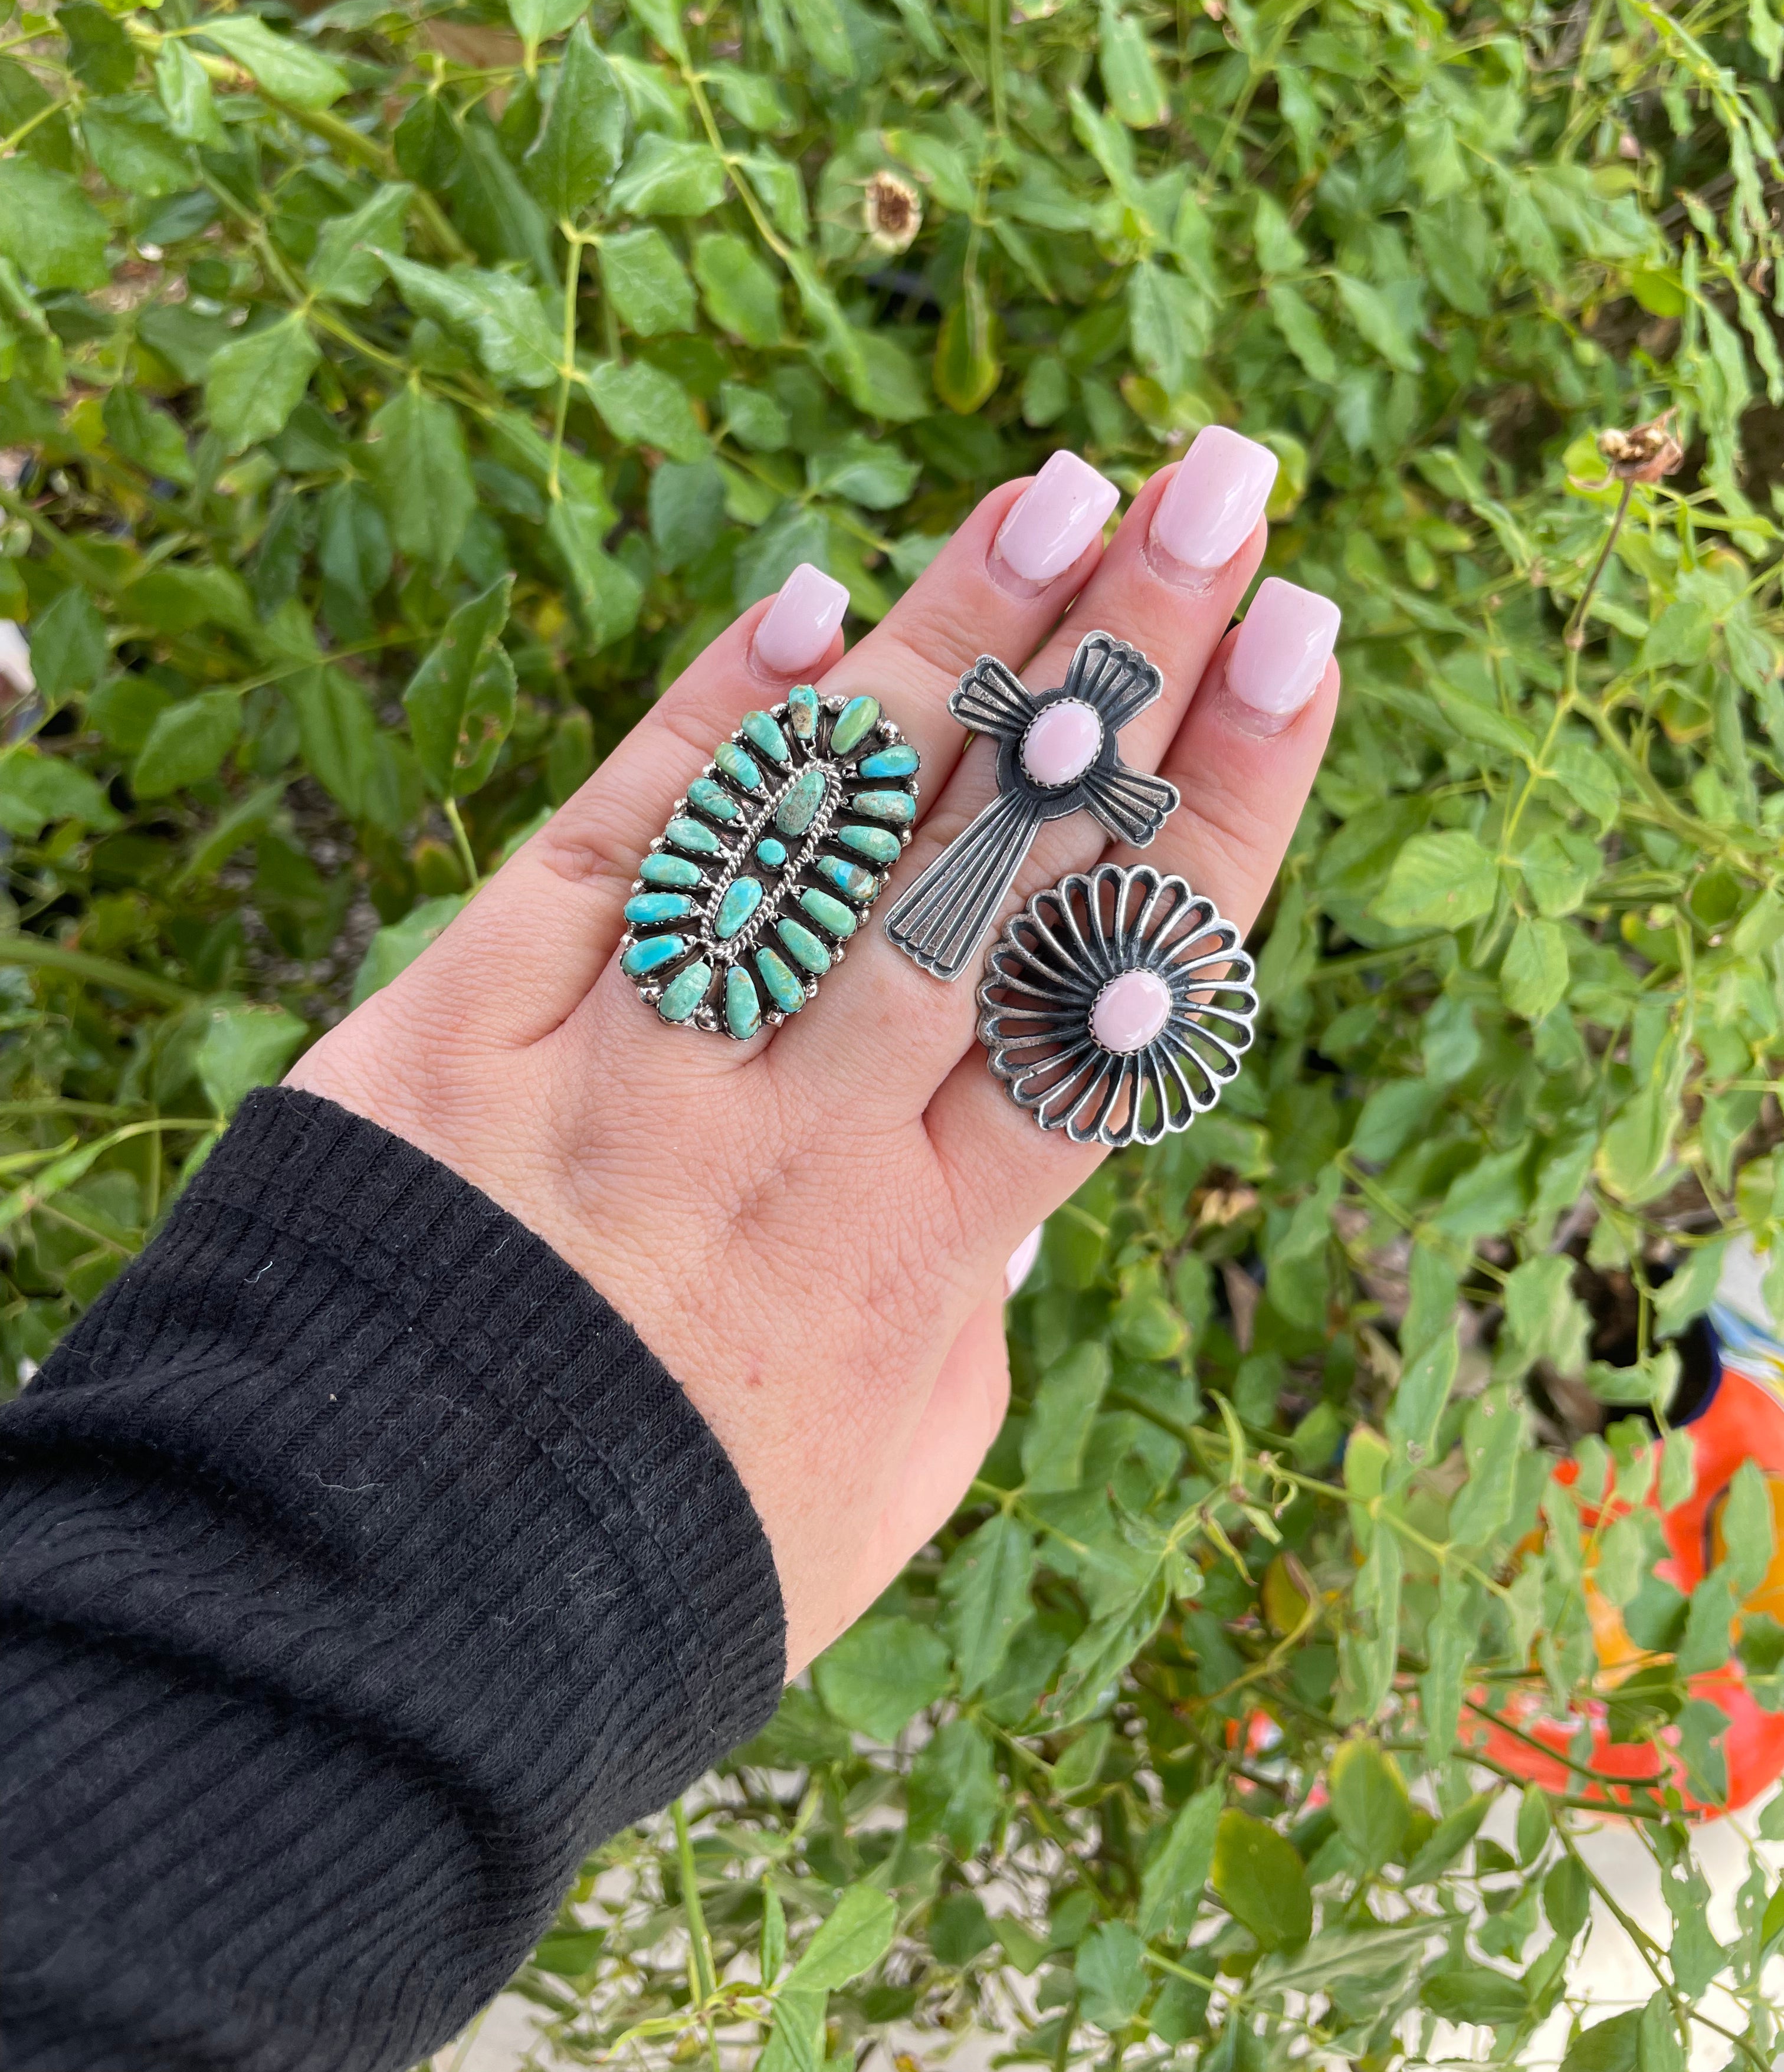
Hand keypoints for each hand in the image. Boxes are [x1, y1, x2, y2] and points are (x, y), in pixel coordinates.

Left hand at [286, 430, 1338, 1675]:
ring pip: (828, 820)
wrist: (371, 1621)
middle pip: (996, 857)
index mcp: (932, 1252)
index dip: (1220, 797)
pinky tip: (815, 605)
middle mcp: (804, 1130)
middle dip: (1125, 660)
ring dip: (954, 647)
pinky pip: (617, 842)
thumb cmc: (662, 1558)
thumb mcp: (885, 1483)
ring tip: (1062, 495)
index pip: (1110, 973)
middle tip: (1223, 489)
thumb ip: (966, 1323)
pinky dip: (716, 721)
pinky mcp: (468, 1020)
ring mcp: (635, 1063)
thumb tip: (998, 1192)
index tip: (1300, 646)